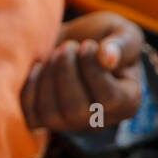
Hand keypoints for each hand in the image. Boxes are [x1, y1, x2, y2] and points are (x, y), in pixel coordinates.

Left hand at [21, 12, 143, 132]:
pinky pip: (30, 113)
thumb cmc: (102, 38)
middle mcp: (99, 121)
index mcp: (127, 103)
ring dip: (48, 78)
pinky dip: (30, 86)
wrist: (72, 44)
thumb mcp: (122, 32)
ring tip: (55, 54)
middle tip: (68, 47)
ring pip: (50, 113)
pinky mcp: (42, 120)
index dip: (93, 69)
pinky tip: (39, 66)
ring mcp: (68, 124)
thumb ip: (122, 43)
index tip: (87, 44)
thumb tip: (107, 58)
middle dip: (66, 72)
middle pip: (76, 110)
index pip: (109, 99)